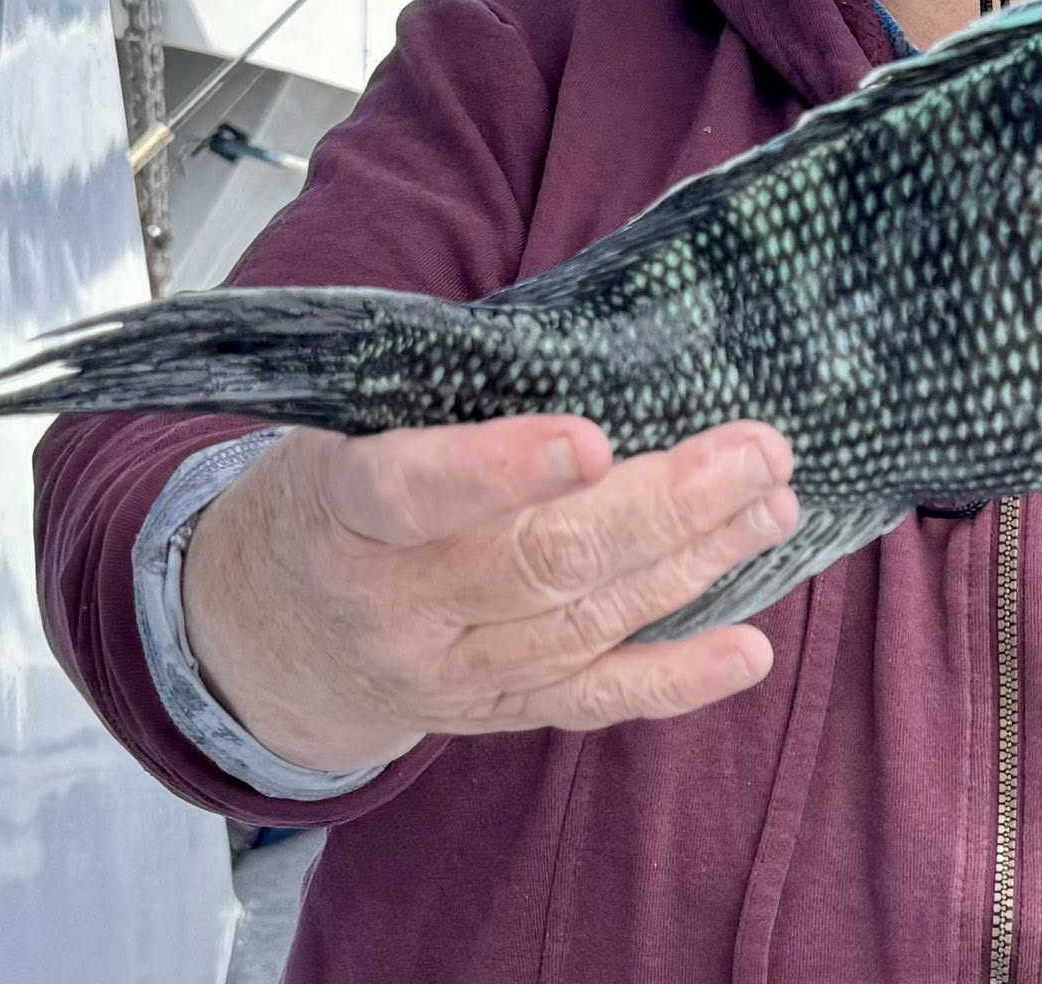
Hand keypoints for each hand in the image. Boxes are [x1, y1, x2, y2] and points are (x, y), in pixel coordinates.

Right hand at [180, 415, 797, 770]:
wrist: (270, 628)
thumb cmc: (340, 486)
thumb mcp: (357, 420)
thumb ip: (451, 392)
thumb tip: (597, 331)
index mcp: (346, 506)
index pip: (419, 489)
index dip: (506, 468)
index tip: (596, 439)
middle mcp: (395, 601)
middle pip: (539, 559)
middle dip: (663, 504)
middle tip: (757, 452)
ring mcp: (446, 670)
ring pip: (582, 623)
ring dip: (692, 565)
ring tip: (772, 506)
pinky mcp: (491, 711)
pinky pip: (592, 702)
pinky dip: (677, 679)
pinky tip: (750, 649)